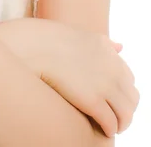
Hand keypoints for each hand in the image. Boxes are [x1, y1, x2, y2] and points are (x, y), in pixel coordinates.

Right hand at [6, 19, 138, 137]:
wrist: (31, 46)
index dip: (121, 92)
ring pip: (126, 114)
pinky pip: (111, 123)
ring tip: (108, 126)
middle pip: (131, 98)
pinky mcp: (93, 101)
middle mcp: (111, 67)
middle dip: (124, 109)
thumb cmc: (49, 40)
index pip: (129, 79)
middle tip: (112, 116)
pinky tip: (99, 129)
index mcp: (108, 51)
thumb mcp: (82, 34)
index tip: (112, 99)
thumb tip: (119, 47)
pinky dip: (108, 129)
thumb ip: (103, 42)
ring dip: (120, 123)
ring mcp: (104, 84)